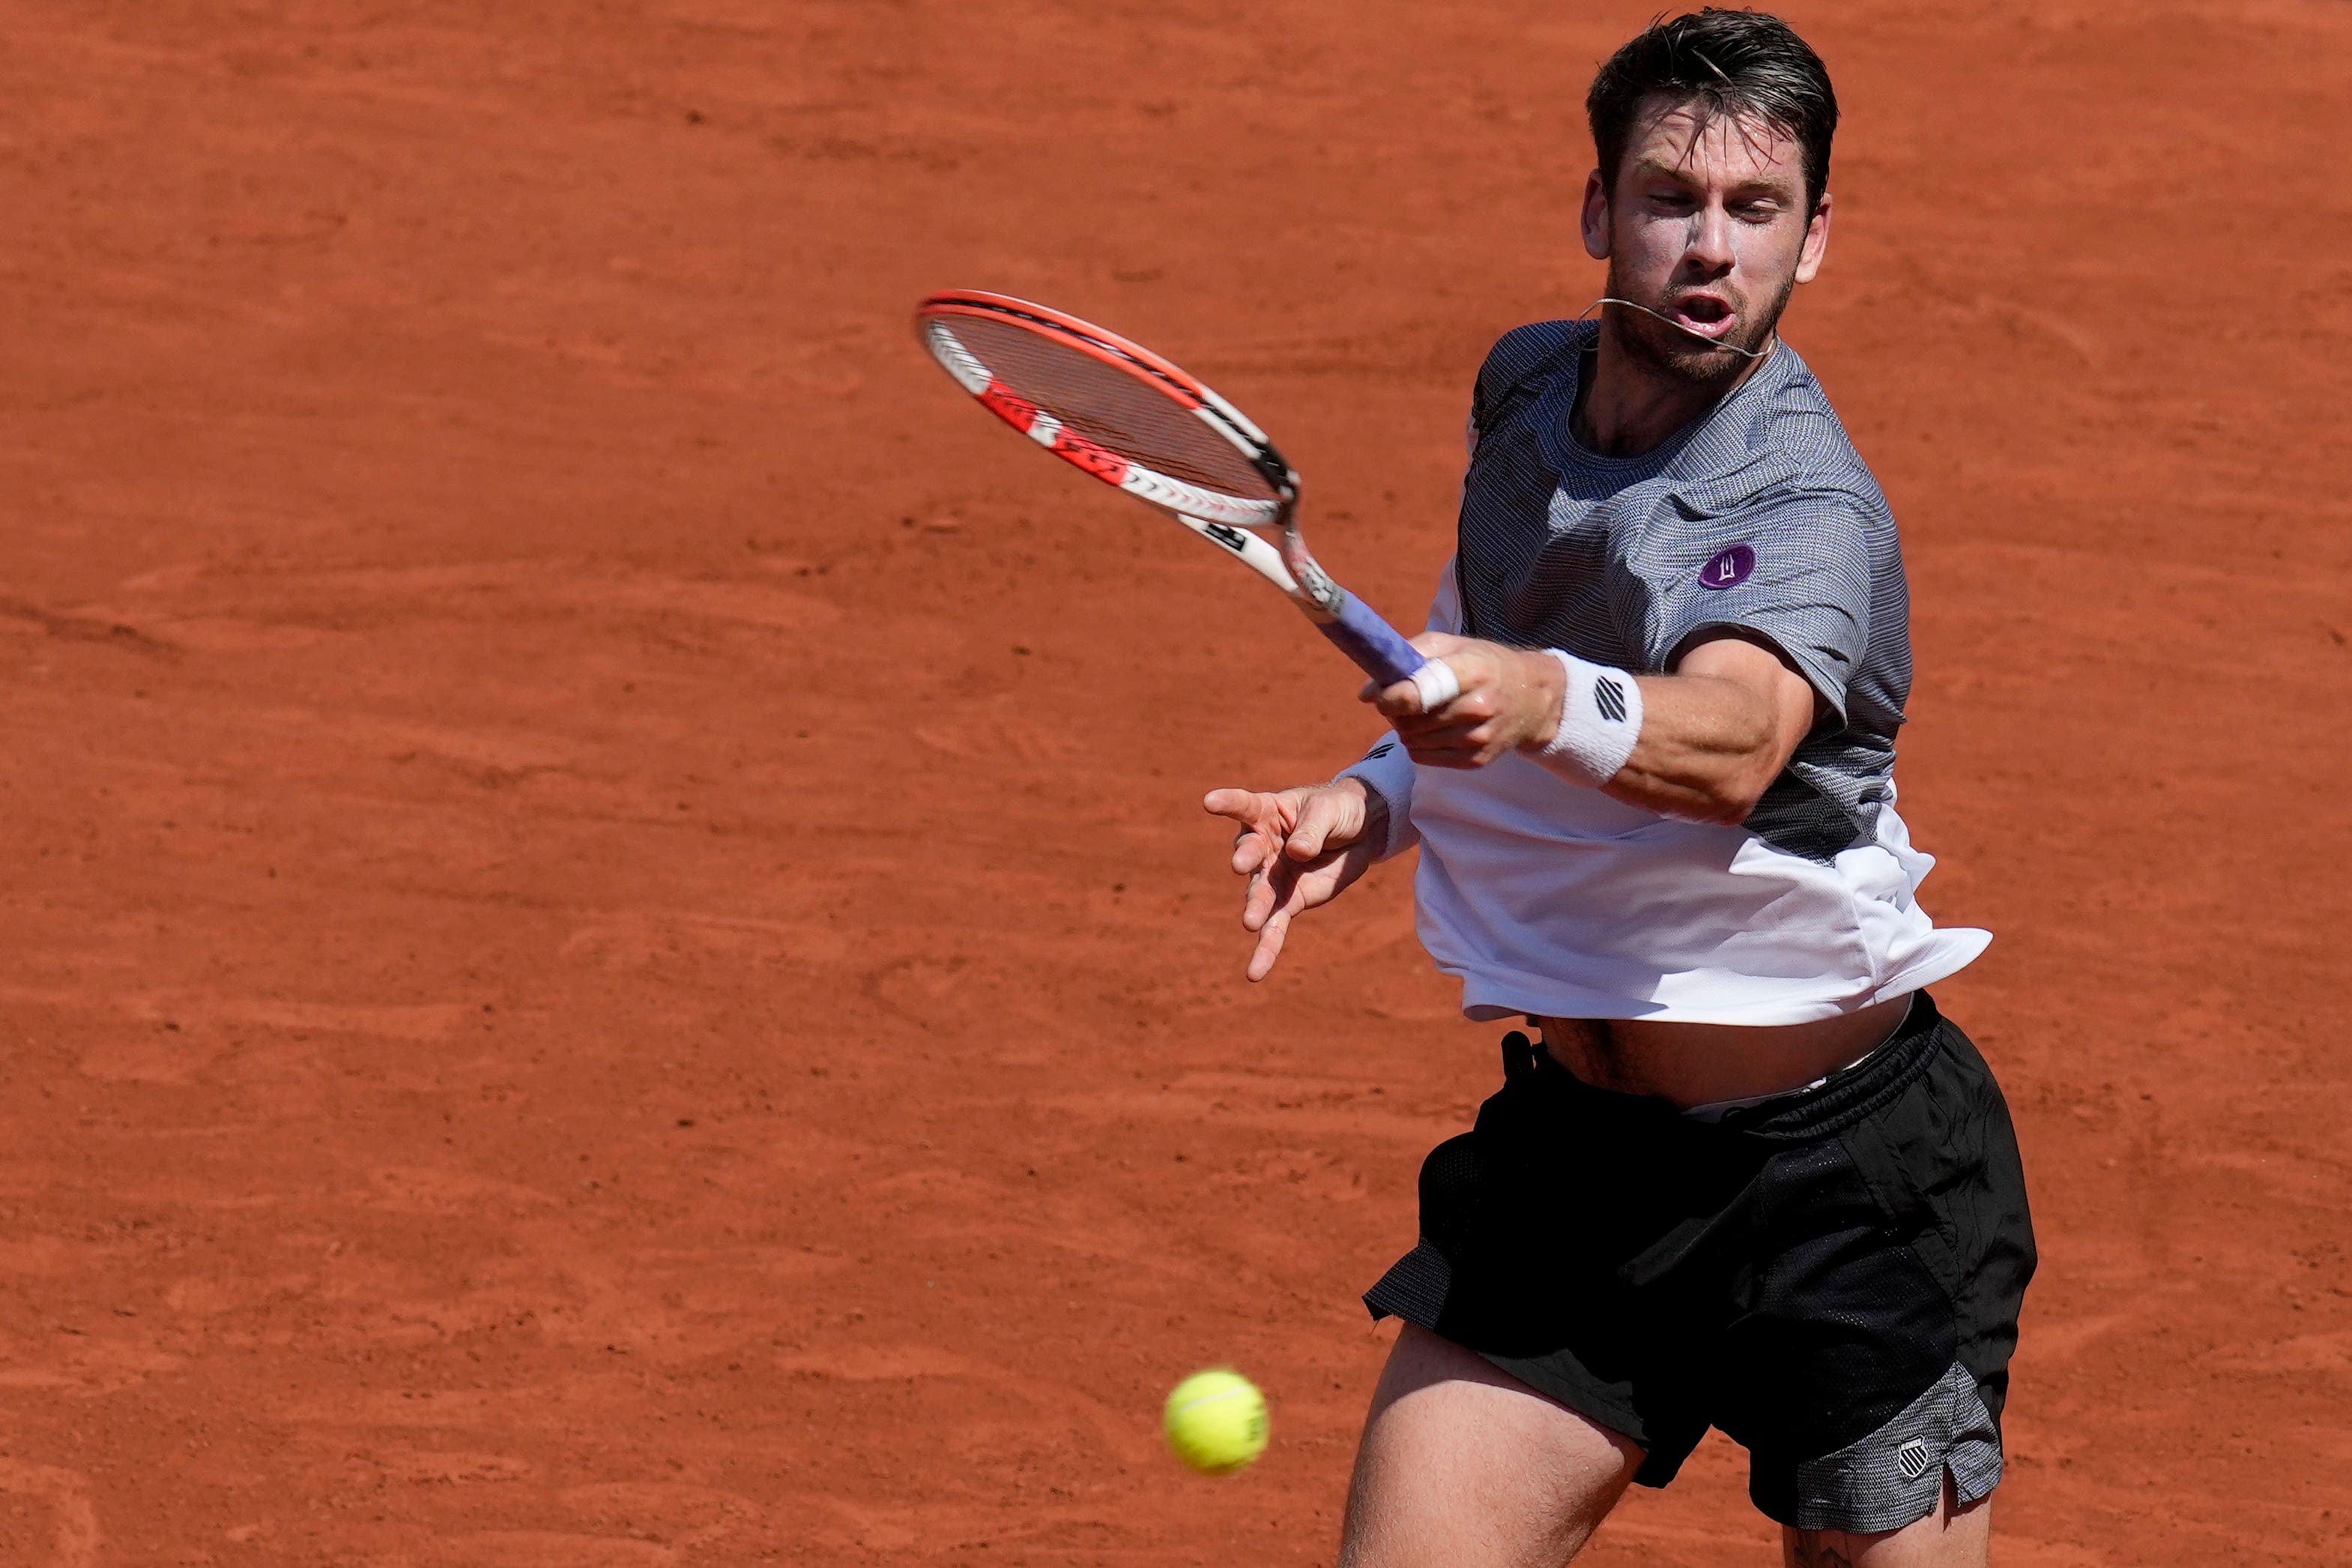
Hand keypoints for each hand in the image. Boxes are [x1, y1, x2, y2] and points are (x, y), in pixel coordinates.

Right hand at [1201, 780, 1383, 981]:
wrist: (1361, 832)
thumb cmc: (1337, 811)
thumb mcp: (1329, 812)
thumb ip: (1312, 830)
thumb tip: (1297, 853)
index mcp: (1268, 812)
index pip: (1245, 805)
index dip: (1227, 803)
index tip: (1209, 802)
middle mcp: (1262, 845)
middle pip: (1250, 852)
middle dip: (1246, 858)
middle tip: (1240, 865)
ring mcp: (1273, 876)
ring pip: (1259, 893)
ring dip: (1255, 907)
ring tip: (1250, 922)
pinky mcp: (1290, 901)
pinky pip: (1275, 927)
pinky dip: (1267, 949)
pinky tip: (1255, 973)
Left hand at [1364, 632, 1563, 767]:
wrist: (1532, 698)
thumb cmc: (1484, 664)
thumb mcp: (1451, 645)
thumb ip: (1405, 659)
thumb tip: (1366, 692)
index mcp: (1471, 672)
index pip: (1417, 694)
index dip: (1389, 697)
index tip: (1380, 694)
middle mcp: (1478, 707)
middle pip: (1410, 721)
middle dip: (1396, 711)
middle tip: (1405, 699)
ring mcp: (1479, 737)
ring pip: (1413, 741)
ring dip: (1406, 728)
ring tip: (1422, 712)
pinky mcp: (1476, 760)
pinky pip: (1424, 757)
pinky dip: (1418, 744)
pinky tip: (1432, 729)